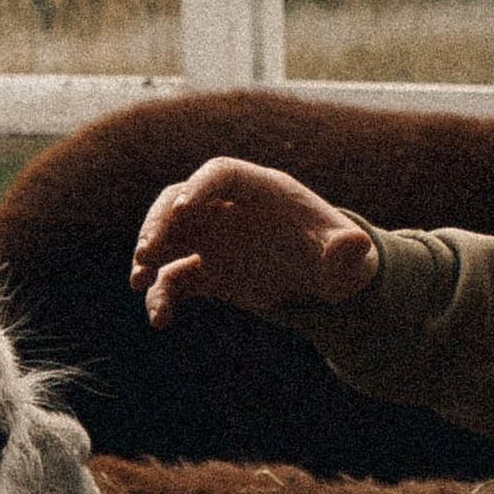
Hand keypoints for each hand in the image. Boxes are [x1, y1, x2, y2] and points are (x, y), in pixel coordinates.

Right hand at [130, 158, 378, 328]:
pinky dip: (162, 295)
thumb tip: (355, 244)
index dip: (200, 187)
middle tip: (145, 253)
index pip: (221, 173)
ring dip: (149, 253)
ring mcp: (215, 238)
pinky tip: (160, 320)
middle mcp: (230, 209)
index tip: (183, 210)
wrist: (325, 283)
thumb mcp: (347, 259)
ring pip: (169, 235)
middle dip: (159, 222)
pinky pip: (175, 277)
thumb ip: (346, 251)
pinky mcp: (207, 270)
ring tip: (138, 280)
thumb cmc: (339, 260)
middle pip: (180, 200)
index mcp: (262, 191)